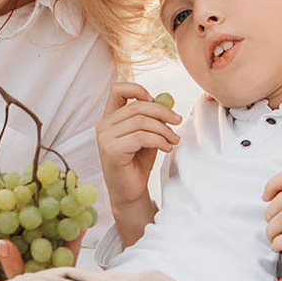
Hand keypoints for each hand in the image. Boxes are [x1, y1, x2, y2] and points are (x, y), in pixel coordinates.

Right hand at [96, 82, 178, 235]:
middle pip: (137, 106)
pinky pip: (141, 137)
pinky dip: (159, 140)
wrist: (129, 191)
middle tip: (178, 121)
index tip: (155, 100)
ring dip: (164, 130)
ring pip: (142, 122)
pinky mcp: (112, 150)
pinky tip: (167, 148)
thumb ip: (152, 117)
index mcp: (109, 118)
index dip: (138, 89)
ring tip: (174, 140)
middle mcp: (103, 125)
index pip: (117, 89)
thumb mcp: (146, 135)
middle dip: (163, 112)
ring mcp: (105, 138)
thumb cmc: (137, 162)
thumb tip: (167, 99)